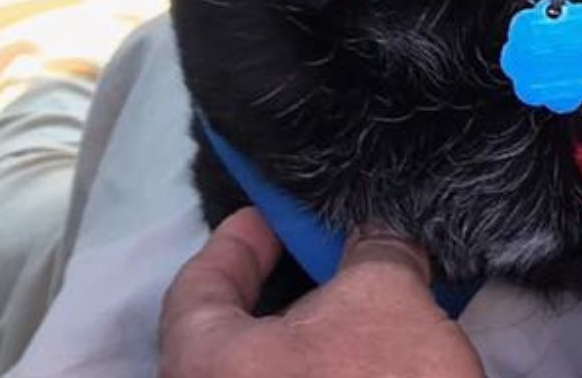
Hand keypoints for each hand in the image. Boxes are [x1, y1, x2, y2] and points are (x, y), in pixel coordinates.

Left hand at [160, 207, 484, 377]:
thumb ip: (374, 254)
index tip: (266, 220)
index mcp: (201, 366)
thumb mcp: (384, 301)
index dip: (235, 245)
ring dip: (321, 350)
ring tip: (376, 317)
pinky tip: (382, 370)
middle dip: (288, 300)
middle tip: (333, 263)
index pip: (197, 289)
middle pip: (235, 343)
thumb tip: (378, 240)